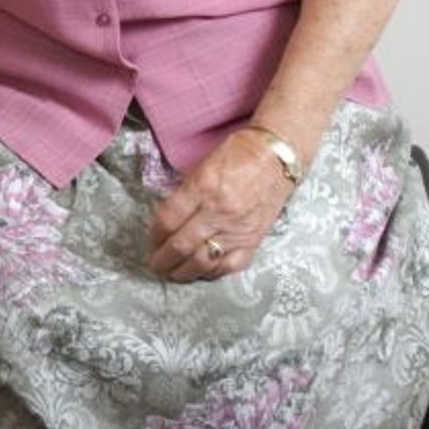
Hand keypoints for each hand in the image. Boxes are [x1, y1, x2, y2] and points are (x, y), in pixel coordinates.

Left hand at [148, 128, 297, 281]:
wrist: (277, 156)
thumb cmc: (237, 154)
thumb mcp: (201, 165)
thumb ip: (184, 192)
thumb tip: (166, 219)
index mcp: (203, 187)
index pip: (168, 220)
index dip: (154, 235)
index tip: (151, 241)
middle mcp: (219, 212)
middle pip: (182, 245)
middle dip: (163, 260)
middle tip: (155, 264)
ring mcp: (238, 229)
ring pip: (204, 261)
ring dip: (184, 272)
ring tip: (174, 274)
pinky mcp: (255, 240)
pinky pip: (231, 266)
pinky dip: (213, 273)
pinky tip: (202, 272)